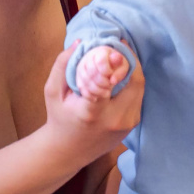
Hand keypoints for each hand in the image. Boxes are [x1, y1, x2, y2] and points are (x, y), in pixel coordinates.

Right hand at [44, 42, 142, 165]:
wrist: (68, 150)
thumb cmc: (59, 118)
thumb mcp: (53, 92)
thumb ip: (63, 65)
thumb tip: (80, 42)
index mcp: (92, 111)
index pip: (109, 82)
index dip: (117, 61)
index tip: (116, 44)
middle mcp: (114, 119)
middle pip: (135, 82)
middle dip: (130, 61)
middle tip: (121, 45)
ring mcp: (127, 124)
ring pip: (140, 88)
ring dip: (133, 70)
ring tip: (121, 56)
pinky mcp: (133, 124)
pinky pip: (137, 96)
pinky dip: (132, 82)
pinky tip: (122, 72)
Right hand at [74, 45, 129, 100]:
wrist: (107, 62)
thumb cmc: (117, 64)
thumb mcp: (123, 65)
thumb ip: (120, 71)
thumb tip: (113, 81)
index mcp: (101, 52)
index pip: (100, 60)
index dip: (106, 70)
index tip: (111, 75)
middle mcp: (88, 58)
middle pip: (92, 72)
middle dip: (102, 82)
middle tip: (110, 87)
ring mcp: (81, 68)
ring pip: (85, 80)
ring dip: (96, 90)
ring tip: (107, 94)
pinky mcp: (78, 77)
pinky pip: (81, 87)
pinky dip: (88, 94)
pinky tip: (96, 98)